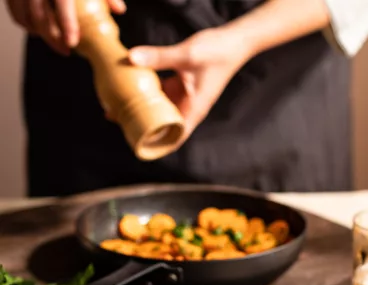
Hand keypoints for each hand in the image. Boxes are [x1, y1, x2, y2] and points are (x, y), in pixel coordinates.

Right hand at [6, 0, 125, 55]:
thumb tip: (119, 10)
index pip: (62, 3)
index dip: (66, 24)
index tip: (72, 43)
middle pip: (40, 14)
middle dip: (52, 37)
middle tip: (65, 51)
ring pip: (24, 14)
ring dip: (38, 33)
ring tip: (54, 43)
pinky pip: (12, 8)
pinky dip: (23, 22)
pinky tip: (35, 31)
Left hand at [128, 28, 251, 142]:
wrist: (234, 42)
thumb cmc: (218, 53)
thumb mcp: (187, 55)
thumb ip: (159, 57)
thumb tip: (131, 59)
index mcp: (194, 109)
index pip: (176, 136)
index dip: (159, 145)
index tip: (139, 146)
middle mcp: (189, 107)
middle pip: (165, 125)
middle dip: (144, 126)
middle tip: (119, 121)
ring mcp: (185, 96)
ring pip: (161, 109)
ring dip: (143, 109)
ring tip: (120, 106)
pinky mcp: (182, 84)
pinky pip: (162, 94)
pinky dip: (148, 93)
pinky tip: (133, 87)